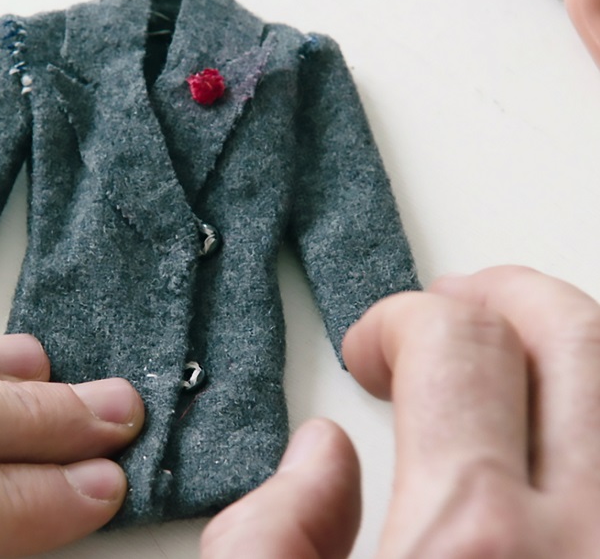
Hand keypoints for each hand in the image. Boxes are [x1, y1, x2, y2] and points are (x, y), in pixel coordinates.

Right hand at [201, 266, 599, 556]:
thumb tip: (322, 457)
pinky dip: (592, 409)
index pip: (456, 345)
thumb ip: (268, 538)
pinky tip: (554, 425)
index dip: (399, 321)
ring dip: (562, 344)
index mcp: (470, 540)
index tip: (374, 350)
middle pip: (571, 336)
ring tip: (511, 354)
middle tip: (455, 311)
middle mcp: (587, 539)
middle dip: (498, 300)